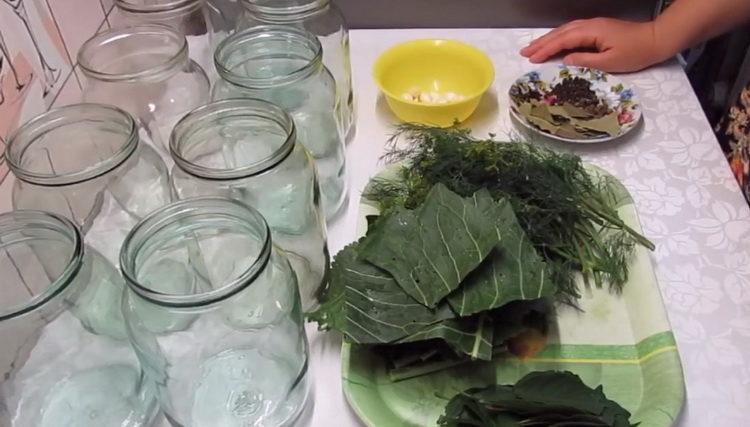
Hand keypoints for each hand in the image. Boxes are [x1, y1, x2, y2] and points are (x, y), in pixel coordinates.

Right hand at [519, 18, 668, 72]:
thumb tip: (565, 61)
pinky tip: (553, 43)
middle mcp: (590, 25)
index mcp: (591, 32)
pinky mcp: (597, 29)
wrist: (655, 40)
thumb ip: (585, 61)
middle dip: (541, 43)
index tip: (531, 59)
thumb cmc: (635, 53)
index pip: (563, 40)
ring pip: (565, 30)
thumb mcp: (609, 62)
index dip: (546, 50)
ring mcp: (593, 25)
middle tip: (524, 52)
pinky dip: (559, 37)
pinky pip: (572, 31)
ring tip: (533, 48)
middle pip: (560, 32)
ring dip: (548, 39)